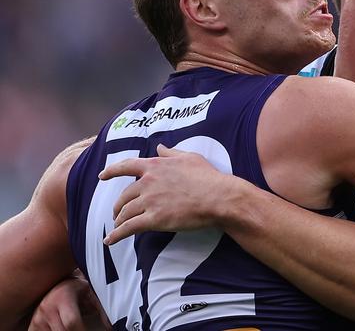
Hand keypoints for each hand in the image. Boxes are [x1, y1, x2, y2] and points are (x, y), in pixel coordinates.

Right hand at [28, 271, 110, 330]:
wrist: (55, 284)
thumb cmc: (75, 288)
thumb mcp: (89, 292)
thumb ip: (99, 307)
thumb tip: (110, 325)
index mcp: (63, 298)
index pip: (72, 322)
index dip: (82, 330)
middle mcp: (47, 308)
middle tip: (82, 328)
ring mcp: (38, 318)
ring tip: (74, 325)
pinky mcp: (32, 326)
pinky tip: (62, 327)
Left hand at [100, 144, 247, 244]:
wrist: (218, 197)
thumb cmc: (207, 177)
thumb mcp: (189, 157)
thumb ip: (171, 153)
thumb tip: (159, 147)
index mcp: (155, 166)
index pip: (126, 166)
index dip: (111, 171)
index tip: (102, 175)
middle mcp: (148, 182)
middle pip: (124, 195)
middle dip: (118, 205)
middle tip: (118, 212)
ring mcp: (149, 201)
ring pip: (125, 213)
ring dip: (119, 221)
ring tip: (118, 227)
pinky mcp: (153, 220)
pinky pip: (128, 228)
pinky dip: (116, 235)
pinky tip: (110, 241)